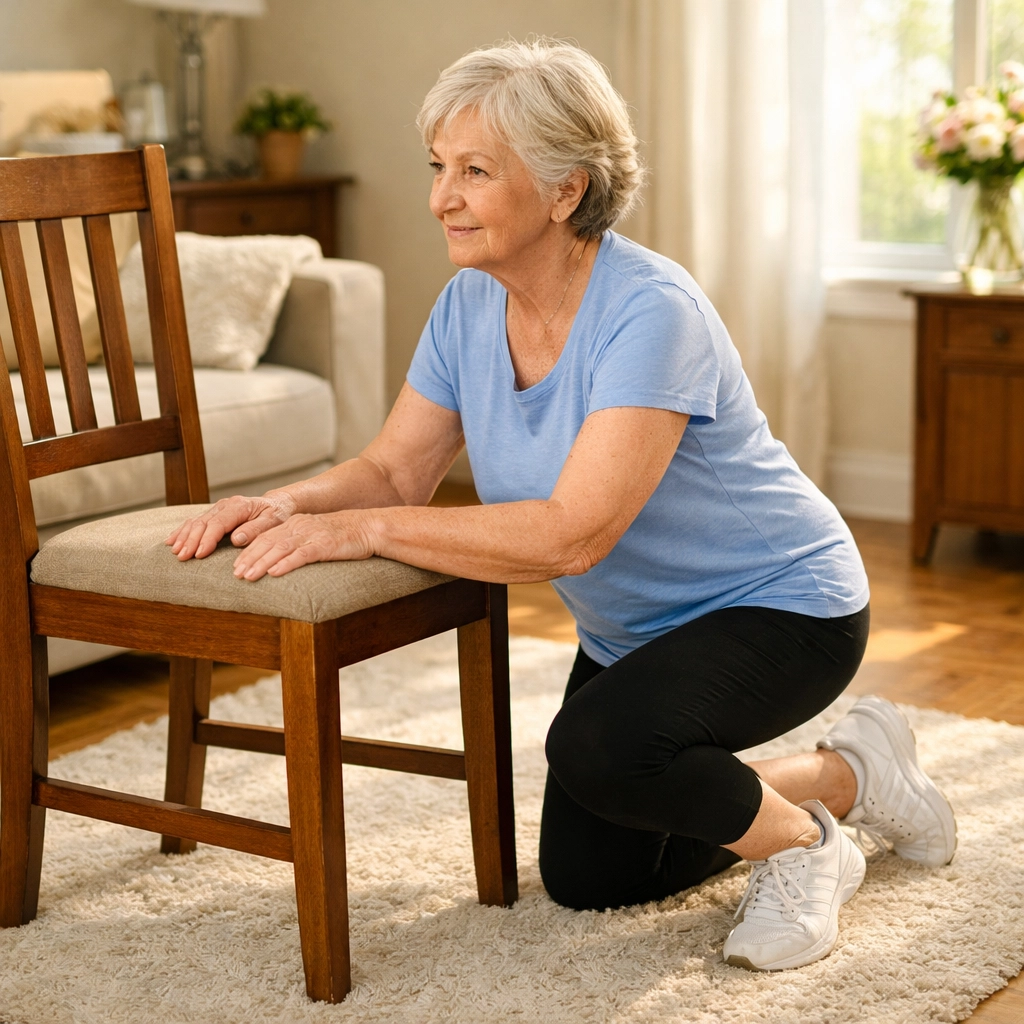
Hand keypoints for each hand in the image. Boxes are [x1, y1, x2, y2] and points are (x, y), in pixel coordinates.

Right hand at [166, 492, 296, 560]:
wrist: (278, 504)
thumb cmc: (277, 514)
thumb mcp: (273, 521)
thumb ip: (255, 530)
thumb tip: (236, 539)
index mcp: (239, 506)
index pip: (218, 523)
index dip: (207, 539)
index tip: (199, 554)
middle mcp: (225, 505)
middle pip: (203, 523)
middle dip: (191, 540)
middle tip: (183, 557)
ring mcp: (218, 508)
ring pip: (195, 522)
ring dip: (183, 537)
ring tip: (175, 552)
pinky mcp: (214, 513)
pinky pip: (195, 521)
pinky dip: (182, 531)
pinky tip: (172, 541)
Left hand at [232, 511, 377, 580]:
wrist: (369, 527)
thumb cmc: (343, 536)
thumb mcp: (315, 535)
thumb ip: (297, 544)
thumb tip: (278, 560)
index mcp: (295, 523)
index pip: (265, 537)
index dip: (248, 552)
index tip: (235, 567)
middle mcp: (300, 526)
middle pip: (268, 542)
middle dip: (249, 558)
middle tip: (235, 574)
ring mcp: (312, 535)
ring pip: (280, 548)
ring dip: (261, 563)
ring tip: (248, 576)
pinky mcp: (324, 545)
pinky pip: (301, 555)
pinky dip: (286, 564)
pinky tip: (274, 573)